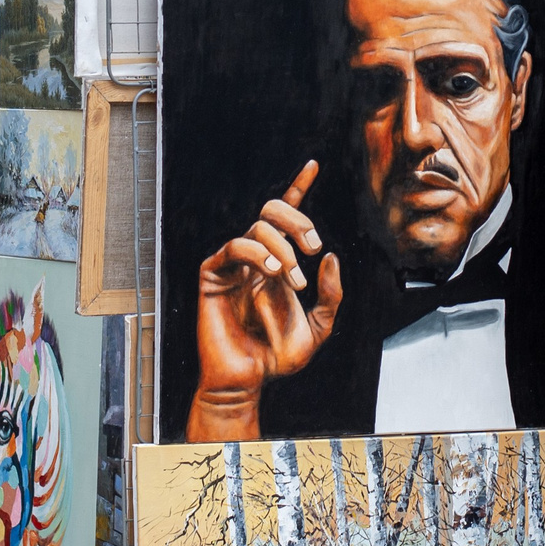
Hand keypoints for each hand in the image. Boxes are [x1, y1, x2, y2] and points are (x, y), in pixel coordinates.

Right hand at [191, 160, 341, 440]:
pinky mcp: (214, 275)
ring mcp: (234, 265)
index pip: (286, 219)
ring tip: (291, 278)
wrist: (249, 380)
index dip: (298, 188)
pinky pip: (234, 245)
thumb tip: (329, 257)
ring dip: (283, 247)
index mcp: (278, 264)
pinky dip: (257, 252)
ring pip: (258, 226)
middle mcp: (256, 259)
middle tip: (313, 244)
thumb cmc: (277, 357)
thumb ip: (330, 294)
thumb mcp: (319, 327)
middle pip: (272, 211)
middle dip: (297, 218)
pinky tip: (271, 272)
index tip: (313, 165)